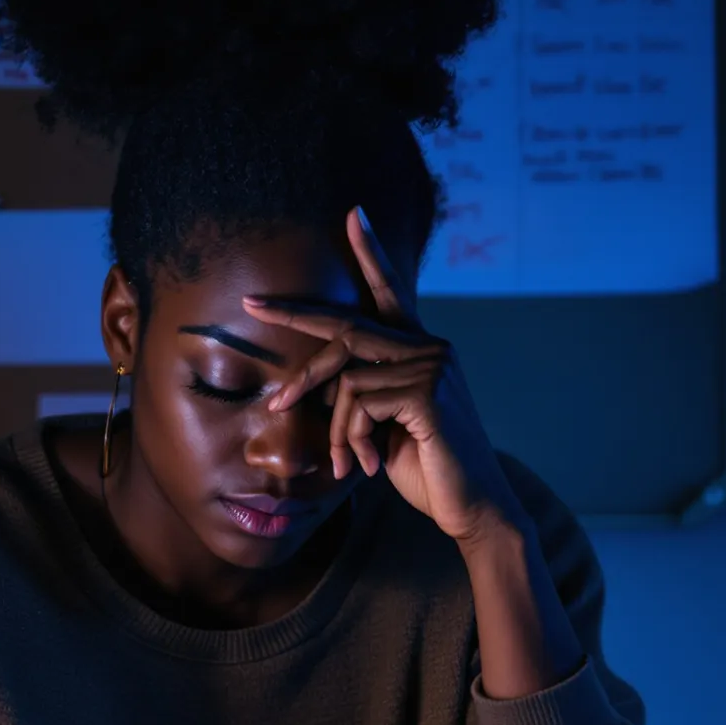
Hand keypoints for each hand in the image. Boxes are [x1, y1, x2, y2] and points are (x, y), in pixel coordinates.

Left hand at [247, 208, 523, 545]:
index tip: (352, 215)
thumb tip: (323, 380)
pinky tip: (370, 464)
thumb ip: (363, 393)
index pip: (390, 292)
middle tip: (253, 304)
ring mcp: (432, 365)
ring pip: (345, 378)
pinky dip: (351, 437)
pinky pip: (358, 401)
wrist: (472, 509)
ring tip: (344, 462)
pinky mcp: (427, 391)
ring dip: (332, 427)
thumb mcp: (385, 425)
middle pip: (345, 327)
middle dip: (294, 315)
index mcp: (420, 350)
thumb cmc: (427, 470)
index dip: (370, 253)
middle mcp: (430, 347)